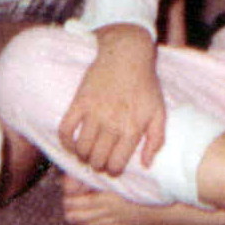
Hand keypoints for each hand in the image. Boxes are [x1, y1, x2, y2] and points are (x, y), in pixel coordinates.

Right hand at [59, 26, 167, 177]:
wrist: (127, 55)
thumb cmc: (145, 84)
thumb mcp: (159, 112)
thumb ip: (156, 140)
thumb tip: (146, 164)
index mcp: (132, 128)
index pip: (116, 164)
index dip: (112, 170)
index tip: (111, 166)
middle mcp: (112, 123)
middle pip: (97, 160)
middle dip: (98, 165)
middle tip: (99, 160)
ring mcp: (94, 113)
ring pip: (81, 149)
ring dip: (83, 156)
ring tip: (87, 153)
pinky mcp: (80, 102)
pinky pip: (66, 130)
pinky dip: (65, 142)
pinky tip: (71, 144)